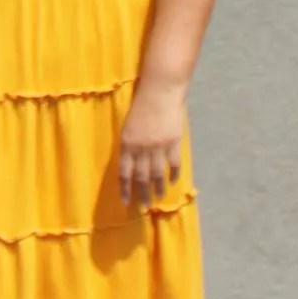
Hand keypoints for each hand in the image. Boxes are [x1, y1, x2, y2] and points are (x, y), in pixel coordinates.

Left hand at [117, 85, 187, 208]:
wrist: (160, 91)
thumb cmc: (141, 104)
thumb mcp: (129, 125)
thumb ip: (130, 144)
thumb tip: (131, 163)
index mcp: (127, 143)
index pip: (124, 172)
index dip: (125, 189)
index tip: (125, 202)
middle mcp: (141, 148)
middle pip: (141, 177)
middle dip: (142, 194)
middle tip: (144, 207)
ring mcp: (158, 147)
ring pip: (157, 174)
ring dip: (157, 189)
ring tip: (157, 199)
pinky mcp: (174, 143)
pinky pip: (173, 164)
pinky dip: (172, 174)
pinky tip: (172, 182)